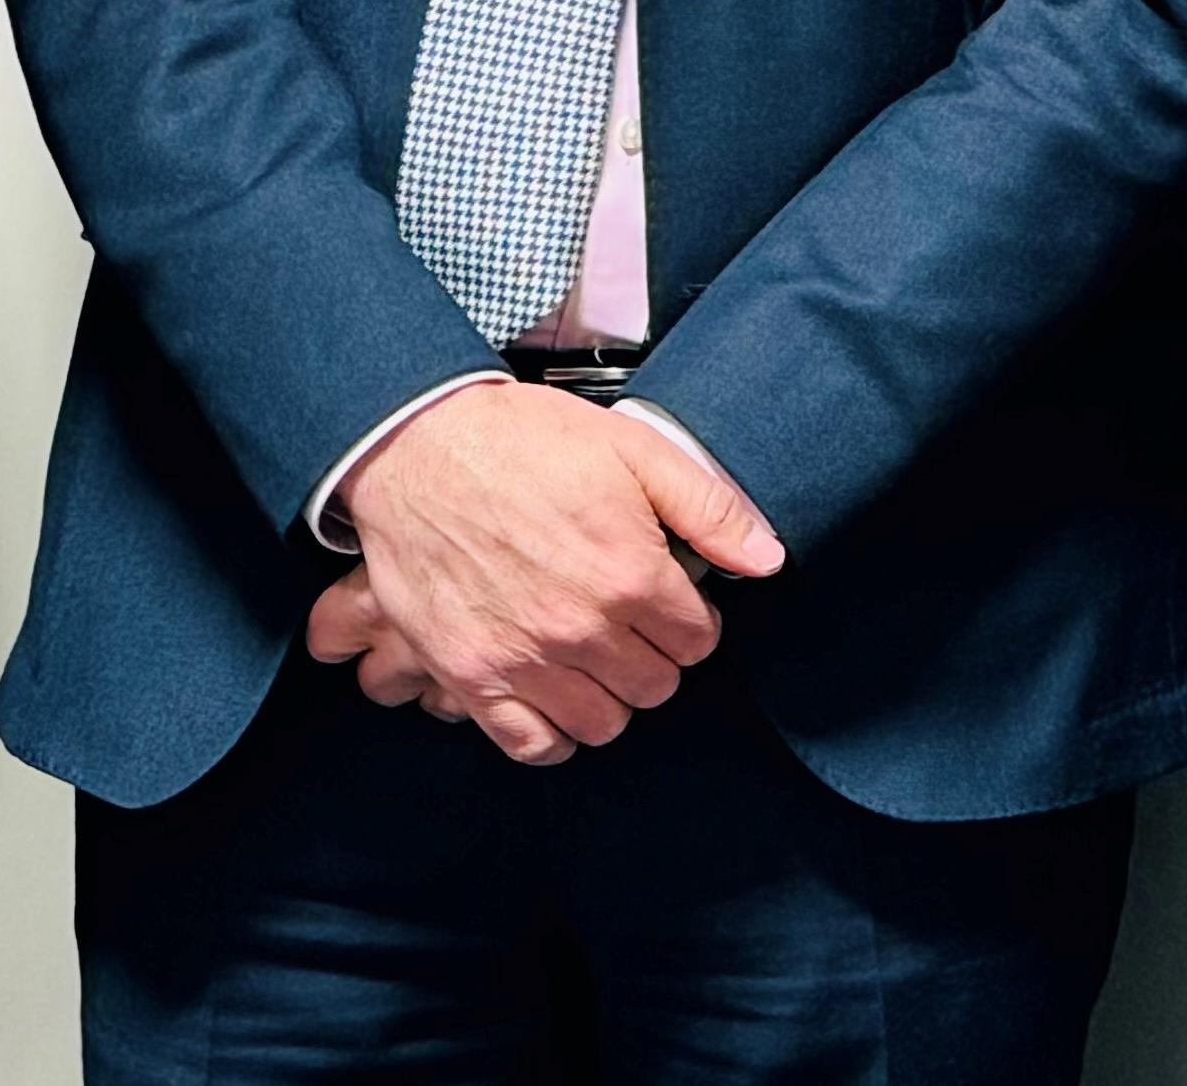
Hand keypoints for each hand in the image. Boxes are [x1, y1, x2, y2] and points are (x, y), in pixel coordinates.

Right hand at [315, 383, 780, 764]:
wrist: (419, 445)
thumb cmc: (523, 441)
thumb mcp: (635, 448)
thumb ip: (709, 507)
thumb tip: (767, 558)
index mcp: (630, 574)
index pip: (698, 642)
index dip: (690, 620)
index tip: (669, 602)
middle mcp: (581, 628)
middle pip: (655, 687)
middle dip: (654, 657)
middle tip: (631, 625)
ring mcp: (523, 658)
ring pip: (603, 724)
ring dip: (608, 696)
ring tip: (595, 658)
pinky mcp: (470, 674)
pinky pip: (530, 744)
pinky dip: (550, 733)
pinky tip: (556, 698)